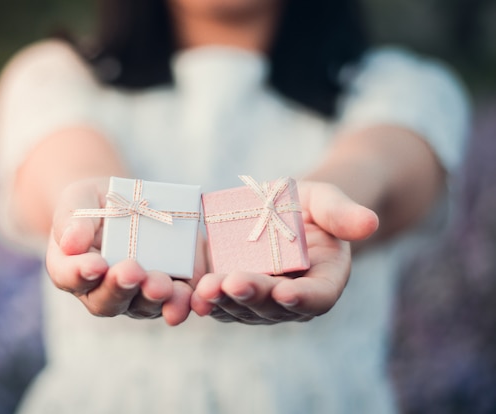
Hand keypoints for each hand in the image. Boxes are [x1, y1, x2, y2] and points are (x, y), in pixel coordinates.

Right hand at [46, 177, 205, 325]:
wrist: (131, 201)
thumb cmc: (95, 203)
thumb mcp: (79, 199)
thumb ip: (72, 220)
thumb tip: (71, 243)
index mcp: (72, 269)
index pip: (70, 277)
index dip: (79, 274)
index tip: (94, 265)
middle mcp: (102, 291)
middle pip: (107, 300)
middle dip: (120, 287)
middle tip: (131, 272)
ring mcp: (135, 296)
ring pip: (142, 306)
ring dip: (152, 297)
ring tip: (161, 284)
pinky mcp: (168, 291)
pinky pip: (174, 303)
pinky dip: (181, 302)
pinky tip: (189, 295)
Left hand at [191, 181, 378, 324]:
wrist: (279, 212)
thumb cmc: (309, 207)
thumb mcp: (327, 201)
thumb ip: (343, 213)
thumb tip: (369, 222)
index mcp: (323, 282)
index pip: (317, 296)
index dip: (303, 298)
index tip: (287, 292)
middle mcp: (290, 300)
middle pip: (273, 307)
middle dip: (252, 296)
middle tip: (233, 283)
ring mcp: (258, 301)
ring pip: (240, 308)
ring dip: (222, 301)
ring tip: (205, 288)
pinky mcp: (230, 294)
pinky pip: (216, 301)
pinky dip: (201, 299)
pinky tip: (188, 293)